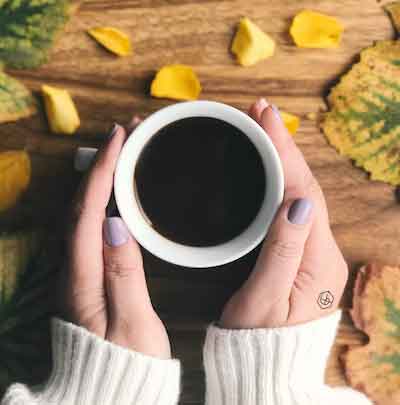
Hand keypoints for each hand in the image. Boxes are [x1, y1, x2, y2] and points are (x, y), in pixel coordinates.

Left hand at [62, 118, 170, 358]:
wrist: (110, 396)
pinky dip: (102, 200)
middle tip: (127, 134)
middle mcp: (73, 271)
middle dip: (100, 164)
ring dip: (101, 178)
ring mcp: (78, 272)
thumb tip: (116, 224)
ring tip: (125, 153)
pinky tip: (118, 192)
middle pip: (80, 205)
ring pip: (83, 213)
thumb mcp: (133, 325)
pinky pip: (90, 227)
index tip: (119, 138)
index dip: (102, 172)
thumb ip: (124, 274)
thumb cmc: (127, 367)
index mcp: (83, 279)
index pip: (88, 213)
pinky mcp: (87, 276)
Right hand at [220, 99, 347, 328]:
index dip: (284, 152)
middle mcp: (322, 250)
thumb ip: (282, 251)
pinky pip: (291, 206)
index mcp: (317, 260)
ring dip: (283, 159)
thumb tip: (298, 202)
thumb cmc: (258, 339)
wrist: (266, 365)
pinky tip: (267, 166)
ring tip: (262, 129)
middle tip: (261, 112)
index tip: (265, 117)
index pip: (303, 192)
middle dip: (284, 146)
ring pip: (299, 193)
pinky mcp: (299, 252)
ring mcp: (312, 251)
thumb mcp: (264, 299)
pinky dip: (279, 180)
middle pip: (306, 185)